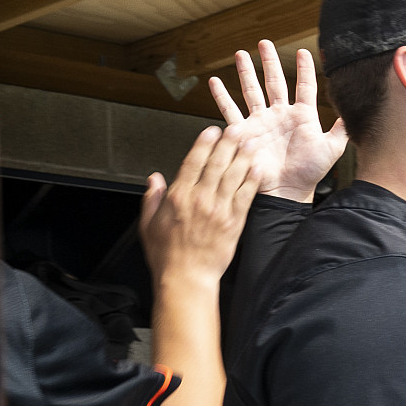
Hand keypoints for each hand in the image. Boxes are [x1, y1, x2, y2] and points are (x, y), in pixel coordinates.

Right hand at [136, 118, 261, 288]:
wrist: (186, 277)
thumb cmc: (166, 254)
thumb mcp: (148, 223)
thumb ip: (152, 198)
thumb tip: (154, 178)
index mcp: (178, 197)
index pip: (192, 163)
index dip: (203, 145)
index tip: (211, 131)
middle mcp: (200, 199)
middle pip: (216, 165)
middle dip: (227, 144)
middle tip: (237, 128)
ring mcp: (219, 210)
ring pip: (233, 176)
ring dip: (243, 157)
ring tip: (251, 142)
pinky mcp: (234, 222)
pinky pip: (245, 196)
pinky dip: (251, 181)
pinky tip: (257, 168)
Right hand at [209, 41, 344, 200]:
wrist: (287, 190)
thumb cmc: (309, 172)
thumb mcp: (331, 148)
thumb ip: (341, 129)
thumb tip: (352, 111)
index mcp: (302, 117)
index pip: (304, 87)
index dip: (305, 69)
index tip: (303, 52)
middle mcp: (280, 115)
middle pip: (274, 82)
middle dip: (269, 62)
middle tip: (265, 43)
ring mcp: (261, 122)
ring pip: (251, 90)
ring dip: (246, 72)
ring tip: (241, 54)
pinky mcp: (244, 131)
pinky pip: (230, 110)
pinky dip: (222, 96)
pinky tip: (215, 82)